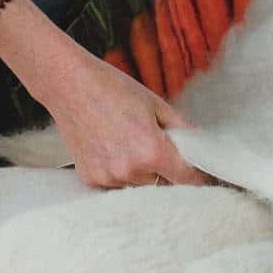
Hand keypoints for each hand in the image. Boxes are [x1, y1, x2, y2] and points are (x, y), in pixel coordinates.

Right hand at [41, 47, 212, 189]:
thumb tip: (202, 149)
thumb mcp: (157, 104)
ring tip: (132, 146)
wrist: (69, 85)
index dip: (198, 178)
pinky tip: (114, 151)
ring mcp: (108, 177)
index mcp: (151, 151)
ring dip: (145, 176)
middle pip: (164, 185)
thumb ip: (182, 130)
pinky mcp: (91, 179)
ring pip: (141, 188)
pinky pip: (118, 185)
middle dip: (169, 173)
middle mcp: (130, 170)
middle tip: (162, 152)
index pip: (187, 179)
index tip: (203, 177)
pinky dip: (123, 175)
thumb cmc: (112, 89)